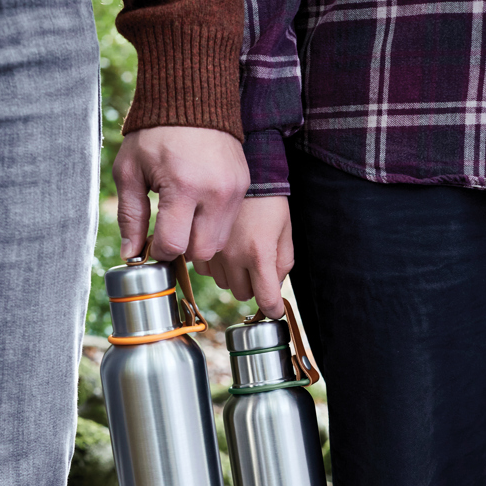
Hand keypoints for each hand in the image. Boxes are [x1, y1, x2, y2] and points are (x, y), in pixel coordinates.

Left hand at [113, 126, 249, 261]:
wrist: (191, 98)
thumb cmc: (154, 133)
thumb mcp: (130, 171)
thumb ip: (130, 215)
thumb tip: (131, 253)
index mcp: (183, 186)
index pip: (174, 245)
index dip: (159, 252)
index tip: (151, 243)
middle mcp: (214, 193)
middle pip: (201, 251)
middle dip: (181, 249)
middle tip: (168, 232)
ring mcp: (233, 191)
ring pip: (217, 243)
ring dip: (198, 240)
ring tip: (182, 220)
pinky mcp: (242, 187)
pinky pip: (228, 225)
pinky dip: (211, 226)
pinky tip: (197, 208)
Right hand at [193, 196, 292, 318]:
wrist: (244, 174)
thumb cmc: (270, 201)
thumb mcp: (285, 231)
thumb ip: (283, 263)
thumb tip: (273, 287)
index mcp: (259, 253)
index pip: (265, 297)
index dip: (273, 309)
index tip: (275, 311)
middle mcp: (234, 256)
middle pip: (243, 293)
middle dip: (253, 286)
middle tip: (258, 268)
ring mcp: (214, 252)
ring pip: (224, 283)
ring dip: (234, 276)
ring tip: (241, 255)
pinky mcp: (200, 245)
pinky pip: (207, 271)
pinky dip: (217, 267)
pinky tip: (225, 252)